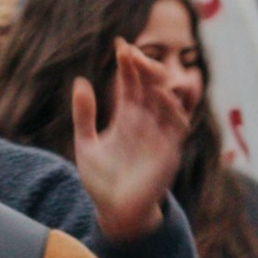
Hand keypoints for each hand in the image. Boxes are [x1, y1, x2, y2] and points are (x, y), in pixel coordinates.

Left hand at [68, 43, 191, 236]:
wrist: (115, 213)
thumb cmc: (100, 182)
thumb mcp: (85, 143)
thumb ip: (84, 114)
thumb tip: (80, 81)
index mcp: (127, 118)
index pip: (131, 84)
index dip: (127, 65)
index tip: (121, 45)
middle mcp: (145, 123)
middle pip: (149, 87)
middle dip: (143, 67)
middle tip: (131, 52)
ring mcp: (159, 135)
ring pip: (164, 101)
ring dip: (157, 82)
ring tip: (145, 65)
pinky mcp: (169, 152)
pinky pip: (177, 126)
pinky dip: (173, 109)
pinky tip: (162, 94)